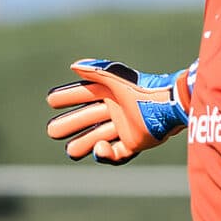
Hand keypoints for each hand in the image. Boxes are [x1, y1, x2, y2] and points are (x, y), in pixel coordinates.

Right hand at [45, 59, 190, 163]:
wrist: (169, 108)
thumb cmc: (143, 91)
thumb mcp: (118, 79)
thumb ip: (97, 71)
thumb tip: (73, 66)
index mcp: (112, 93)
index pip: (85, 94)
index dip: (68, 97)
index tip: (51, 101)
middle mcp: (117, 110)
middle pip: (88, 118)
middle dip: (71, 124)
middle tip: (52, 131)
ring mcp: (125, 128)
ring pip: (98, 137)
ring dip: (83, 143)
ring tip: (70, 151)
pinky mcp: (135, 143)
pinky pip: (117, 153)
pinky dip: (105, 155)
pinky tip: (98, 151)